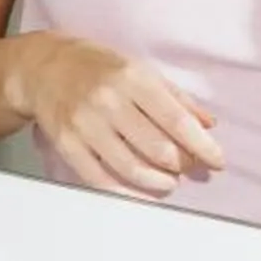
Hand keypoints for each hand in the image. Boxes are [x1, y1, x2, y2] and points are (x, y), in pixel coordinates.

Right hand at [13, 34, 223, 198]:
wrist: (43, 67)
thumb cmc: (97, 67)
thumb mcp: (140, 69)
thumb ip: (176, 98)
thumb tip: (208, 125)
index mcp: (132, 78)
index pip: (176, 120)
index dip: (201, 146)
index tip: (217, 161)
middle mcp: (108, 101)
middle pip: (157, 149)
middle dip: (181, 165)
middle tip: (188, 167)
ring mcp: (84, 124)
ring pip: (131, 168)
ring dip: (158, 182)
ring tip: (168, 181)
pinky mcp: (67, 143)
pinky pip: (100, 178)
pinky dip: (126, 192)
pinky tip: (142, 193)